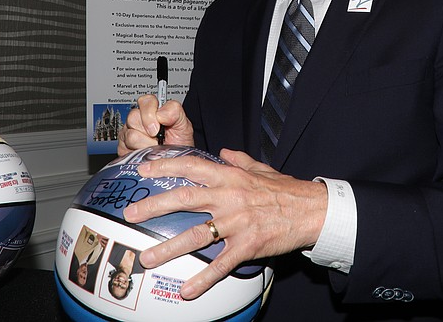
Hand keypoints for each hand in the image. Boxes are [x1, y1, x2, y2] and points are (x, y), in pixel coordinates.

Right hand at [117, 95, 194, 155]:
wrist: (174, 164)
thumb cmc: (178, 144)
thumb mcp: (183, 125)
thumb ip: (175, 111)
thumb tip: (160, 113)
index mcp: (152, 110)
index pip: (145, 101)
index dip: (150, 114)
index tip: (158, 127)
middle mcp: (138, 120)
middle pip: (133, 117)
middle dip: (148, 131)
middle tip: (157, 139)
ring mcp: (128, 133)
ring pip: (131, 135)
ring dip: (145, 145)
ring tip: (154, 147)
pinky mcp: (123, 148)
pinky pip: (126, 149)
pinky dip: (139, 154)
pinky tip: (146, 154)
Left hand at [123, 148, 327, 298]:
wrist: (313, 210)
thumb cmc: (286, 190)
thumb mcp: (260, 169)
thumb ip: (238, 160)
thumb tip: (222, 152)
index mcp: (229, 176)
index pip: (191, 167)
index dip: (166, 167)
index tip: (144, 170)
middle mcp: (229, 197)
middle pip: (184, 199)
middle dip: (153, 206)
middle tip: (129, 214)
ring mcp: (237, 223)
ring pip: (196, 235)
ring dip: (169, 248)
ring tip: (147, 258)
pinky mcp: (248, 246)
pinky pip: (221, 264)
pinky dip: (203, 278)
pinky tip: (187, 290)